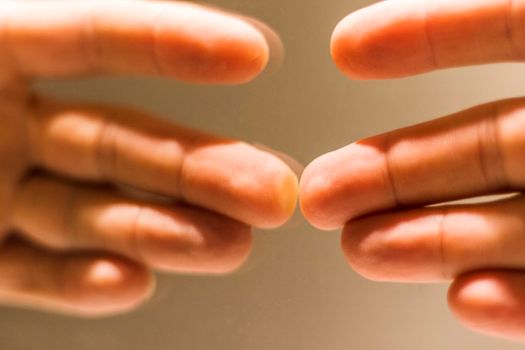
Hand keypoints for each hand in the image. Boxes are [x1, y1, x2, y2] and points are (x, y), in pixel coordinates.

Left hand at [0, 0, 296, 316]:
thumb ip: (10, 37)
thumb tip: (72, 23)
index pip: (91, 39)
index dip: (169, 42)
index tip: (252, 54)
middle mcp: (0, 129)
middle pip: (119, 143)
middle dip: (201, 168)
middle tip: (273, 190)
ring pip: (92, 214)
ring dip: (165, 231)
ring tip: (230, 245)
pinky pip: (38, 274)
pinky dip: (86, 282)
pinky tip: (131, 280)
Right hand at [301, 0, 524, 341]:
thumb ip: (500, 19)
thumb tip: (374, 27)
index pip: (506, 30)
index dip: (428, 34)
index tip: (349, 49)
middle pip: (488, 149)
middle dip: (396, 171)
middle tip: (322, 193)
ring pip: (517, 229)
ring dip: (435, 242)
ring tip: (364, 250)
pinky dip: (521, 305)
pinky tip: (468, 296)